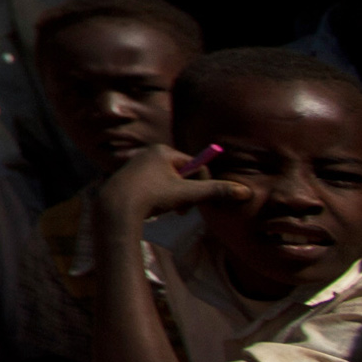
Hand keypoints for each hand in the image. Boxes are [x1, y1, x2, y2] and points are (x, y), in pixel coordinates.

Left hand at [95, 141, 238, 229]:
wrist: (115, 208)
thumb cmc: (151, 197)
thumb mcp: (187, 194)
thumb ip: (215, 191)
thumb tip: (246, 191)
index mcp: (163, 150)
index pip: (196, 166)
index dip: (201, 186)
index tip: (195, 203)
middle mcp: (148, 153)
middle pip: (182, 174)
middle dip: (186, 193)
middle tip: (182, 210)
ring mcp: (137, 164)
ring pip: (168, 183)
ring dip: (174, 198)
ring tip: (165, 209)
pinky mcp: (128, 178)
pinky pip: (154, 187)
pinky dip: (158, 199)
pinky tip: (150, 208)